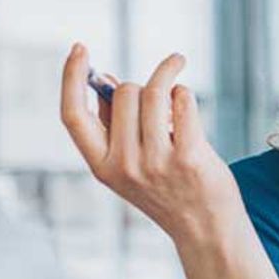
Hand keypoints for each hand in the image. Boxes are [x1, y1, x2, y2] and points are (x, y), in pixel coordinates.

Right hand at [60, 44, 238, 242]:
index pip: (73, 115)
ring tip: (176, 88)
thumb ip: (117, 126)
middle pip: (124, 95)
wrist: (206, 229)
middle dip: (141, 87)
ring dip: (167, 80)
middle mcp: (125, 166)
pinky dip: (184, 93)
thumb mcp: (131, 165)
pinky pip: (182, 100)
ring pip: (154, 93)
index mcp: (102, 166)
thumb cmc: (170, 189)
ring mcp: (156, 163)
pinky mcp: (188, 157)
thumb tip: (108, 79)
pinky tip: (186, 102)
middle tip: (158, 99)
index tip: (80, 49)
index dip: (71, 78)